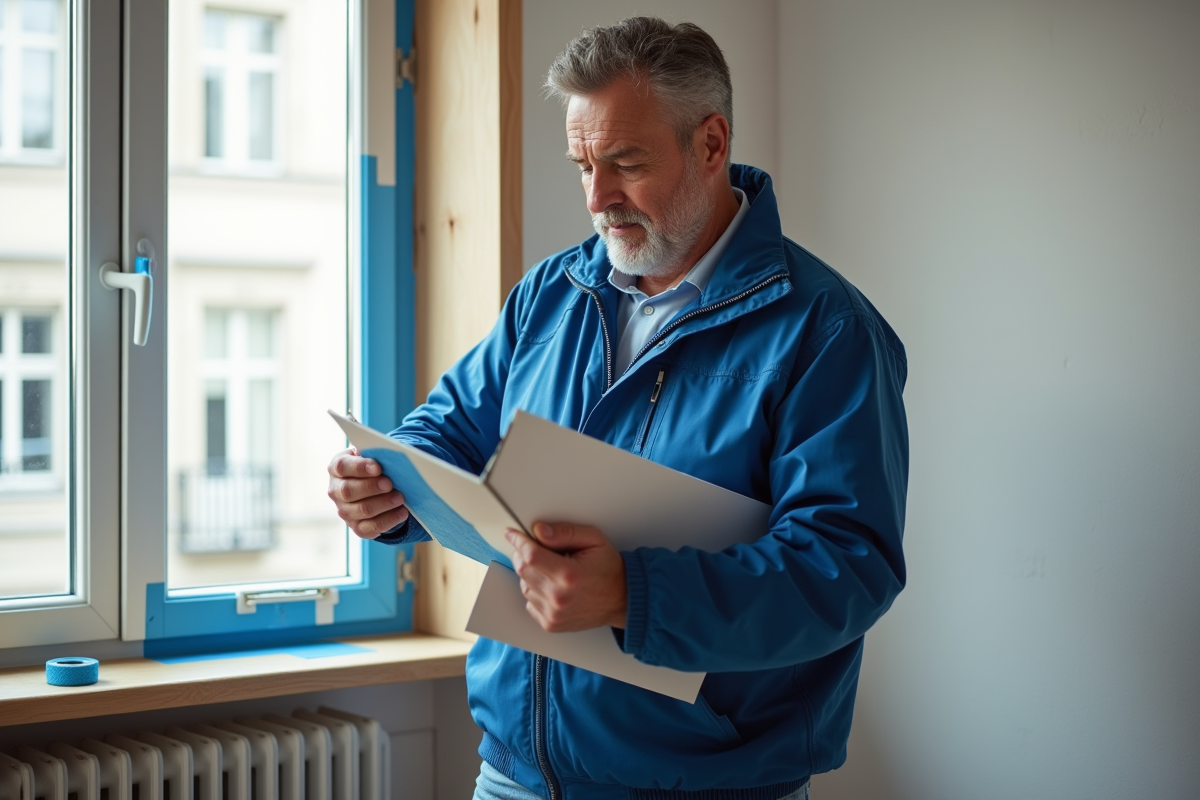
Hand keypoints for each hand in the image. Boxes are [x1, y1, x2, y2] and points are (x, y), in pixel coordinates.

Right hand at [326, 447, 408, 538]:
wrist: (374, 487)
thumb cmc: (373, 467)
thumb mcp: (370, 456)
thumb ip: (373, 454)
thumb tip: (386, 455)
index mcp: (337, 469)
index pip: (342, 466)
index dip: (359, 467)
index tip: (378, 468)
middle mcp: (336, 491)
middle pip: (349, 491)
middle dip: (371, 487)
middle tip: (390, 484)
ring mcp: (345, 511)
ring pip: (362, 510)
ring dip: (383, 503)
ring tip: (400, 497)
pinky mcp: (357, 527)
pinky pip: (371, 527)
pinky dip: (389, 520)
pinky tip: (402, 512)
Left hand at [505, 522, 626, 632]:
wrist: (622, 600)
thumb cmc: (609, 569)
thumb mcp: (594, 540)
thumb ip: (565, 532)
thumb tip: (539, 531)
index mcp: (569, 574)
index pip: (531, 555)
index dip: (518, 541)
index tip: (513, 534)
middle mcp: (558, 597)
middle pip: (523, 570)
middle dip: (522, 554)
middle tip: (531, 547)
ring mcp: (553, 613)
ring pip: (524, 586)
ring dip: (530, 573)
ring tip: (549, 568)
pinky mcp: (551, 624)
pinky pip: (530, 603)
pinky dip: (535, 591)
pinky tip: (551, 586)